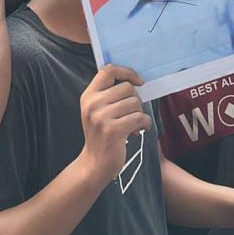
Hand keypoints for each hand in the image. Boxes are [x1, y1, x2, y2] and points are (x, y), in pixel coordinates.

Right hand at [78, 65, 150, 186]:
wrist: (95, 164)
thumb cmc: (102, 134)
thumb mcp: (98, 110)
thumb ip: (109, 93)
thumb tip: (133, 77)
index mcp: (88, 96)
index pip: (108, 70)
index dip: (127, 72)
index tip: (138, 82)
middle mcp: (92, 104)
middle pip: (127, 88)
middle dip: (136, 100)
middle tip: (132, 113)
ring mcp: (101, 117)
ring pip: (135, 103)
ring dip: (139, 114)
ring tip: (132, 125)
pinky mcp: (113, 130)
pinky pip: (139, 117)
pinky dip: (144, 124)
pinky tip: (138, 131)